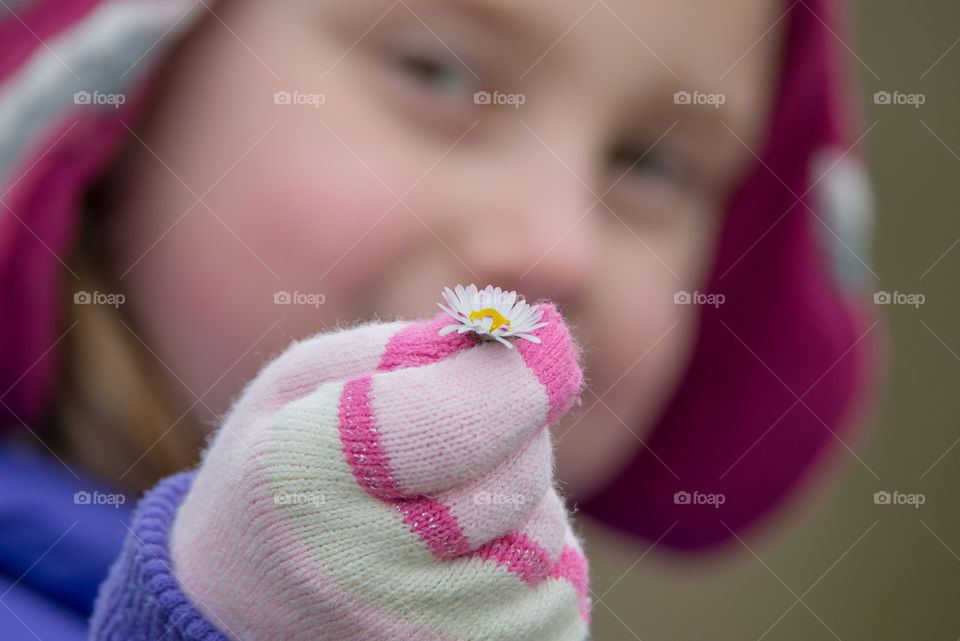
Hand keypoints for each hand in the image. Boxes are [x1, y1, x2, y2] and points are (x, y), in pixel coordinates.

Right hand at [169, 303, 589, 640]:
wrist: (239, 600)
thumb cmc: (280, 465)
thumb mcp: (307, 381)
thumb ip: (410, 346)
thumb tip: (542, 340)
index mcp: (301, 477)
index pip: (455, 421)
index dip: (520, 374)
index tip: (550, 343)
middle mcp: (357, 576)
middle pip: (516, 477)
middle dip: (511, 436)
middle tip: (455, 440)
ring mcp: (413, 640)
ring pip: (545, 538)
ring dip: (519, 506)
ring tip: (442, 513)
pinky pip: (559, 597)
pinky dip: (532, 567)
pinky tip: (463, 567)